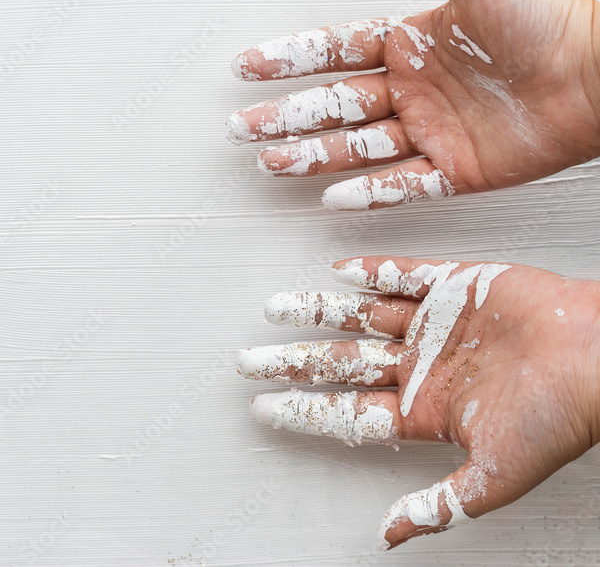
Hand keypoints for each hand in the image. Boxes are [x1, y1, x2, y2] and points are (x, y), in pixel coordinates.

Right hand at [228, 0, 599, 209]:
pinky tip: (333, 196)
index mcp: (411, 43)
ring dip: (312, 155)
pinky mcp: (455, 169)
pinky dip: (368, 193)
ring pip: (357, 147)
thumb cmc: (544, 18)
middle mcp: (414, 89)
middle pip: (334, 105)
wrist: (598, 75)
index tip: (248, 66)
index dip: (289, 59)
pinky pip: (402, 184)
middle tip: (242, 126)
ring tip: (271, 162)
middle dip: (285, 117)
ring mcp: (431, 131)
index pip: (334, 52)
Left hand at [237, 256, 599, 548]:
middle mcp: (422, 366)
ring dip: (316, 312)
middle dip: (291, 362)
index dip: (303, 410)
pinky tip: (336, 273)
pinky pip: (401, 277)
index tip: (261, 408)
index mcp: (426, 410)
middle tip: (247, 360)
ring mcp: (435, 326)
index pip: (347, 412)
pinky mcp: (455, 287)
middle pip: (340, 363)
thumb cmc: (561, 418)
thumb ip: (438, 504)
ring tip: (273, 307)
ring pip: (359, 318)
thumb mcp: (493, 477)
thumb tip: (390, 536)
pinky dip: (370, 272)